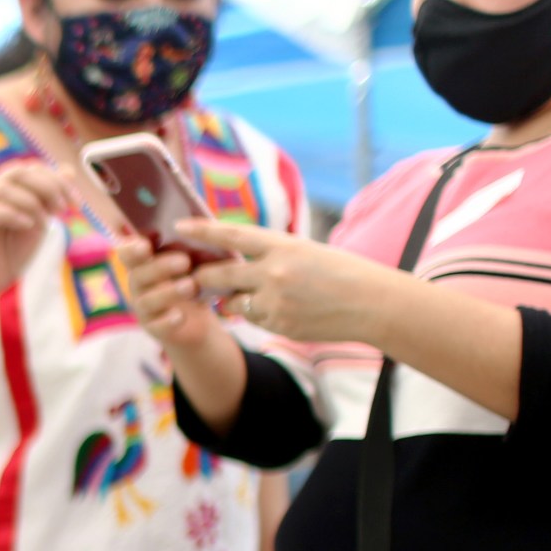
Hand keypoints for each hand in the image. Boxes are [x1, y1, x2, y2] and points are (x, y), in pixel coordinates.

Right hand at [0, 162, 73, 318]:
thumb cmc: (10, 255)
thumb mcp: (38, 224)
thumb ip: (50, 199)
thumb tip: (69, 170)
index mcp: (5, 192)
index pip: (31, 170)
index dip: (57, 180)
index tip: (77, 202)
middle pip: (17, 172)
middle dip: (46, 186)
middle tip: (63, 208)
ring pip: (3, 188)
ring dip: (31, 202)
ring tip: (43, 222)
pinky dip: (12, 215)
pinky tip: (27, 226)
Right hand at [114, 236, 225, 352]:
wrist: (196, 321)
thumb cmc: (193, 279)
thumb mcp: (192, 260)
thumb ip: (187, 245)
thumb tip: (197, 227)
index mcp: (143, 263)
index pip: (127, 252)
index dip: (132, 248)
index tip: (147, 243)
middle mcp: (138, 284)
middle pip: (138, 275)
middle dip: (160, 267)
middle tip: (184, 261)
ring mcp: (144, 308)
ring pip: (148, 300)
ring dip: (168, 292)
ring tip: (191, 286)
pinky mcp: (154, 328)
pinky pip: (156, 326)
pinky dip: (167, 321)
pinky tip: (180, 316)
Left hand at [180, 218, 398, 343]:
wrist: (371, 304)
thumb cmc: (340, 272)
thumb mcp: (305, 251)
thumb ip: (269, 254)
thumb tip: (234, 258)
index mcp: (282, 245)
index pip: (232, 235)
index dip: (202, 231)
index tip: (179, 226)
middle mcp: (274, 272)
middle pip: (218, 274)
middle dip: (202, 276)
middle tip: (192, 275)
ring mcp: (274, 301)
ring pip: (230, 301)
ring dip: (231, 298)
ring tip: (257, 292)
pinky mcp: (277, 324)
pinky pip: (251, 318)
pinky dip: (255, 313)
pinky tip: (281, 308)